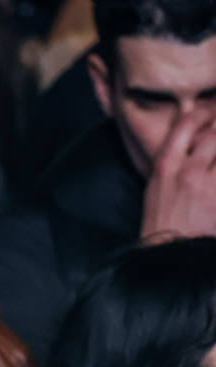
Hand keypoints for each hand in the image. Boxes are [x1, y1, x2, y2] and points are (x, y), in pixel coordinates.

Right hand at [139, 110, 215, 243]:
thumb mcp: (156, 187)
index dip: (205, 112)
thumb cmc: (161, 222)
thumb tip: (195, 142)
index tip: (212, 110)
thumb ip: (174, 162)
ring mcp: (206, 187)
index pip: (186, 124)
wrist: (168, 255)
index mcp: (165, 167)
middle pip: (214, 133)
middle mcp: (186, 173)